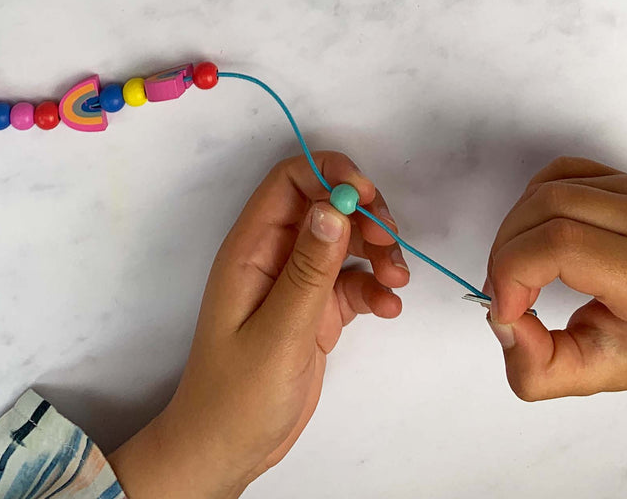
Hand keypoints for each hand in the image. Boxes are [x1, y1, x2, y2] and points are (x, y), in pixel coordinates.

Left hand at [109, 151, 408, 497]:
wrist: (227, 452)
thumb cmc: (236, 395)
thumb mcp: (278, 331)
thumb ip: (309, 270)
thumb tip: (334, 207)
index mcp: (252, 247)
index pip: (290, 181)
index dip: (331, 174)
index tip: (369, 196)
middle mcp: (275, 255)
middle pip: (327, 205)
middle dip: (365, 215)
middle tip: (392, 242)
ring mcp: (297, 283)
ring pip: (346, 242)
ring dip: (379, 253)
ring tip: (399, 281)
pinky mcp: (316, 311)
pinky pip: (353, 281)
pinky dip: (376, 288)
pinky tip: (389, 309)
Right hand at [486, 157, 626, 403]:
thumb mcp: (602, 376)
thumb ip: (538, 370)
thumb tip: (501, 322)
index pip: (561, 246)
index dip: (513, 272)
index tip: (504, 309)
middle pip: (547, 209)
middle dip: (506, 252)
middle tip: (505, 293)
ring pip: (547, 188)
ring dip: (514, 229)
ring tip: (519, 270)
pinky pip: (559, 174)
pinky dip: (532, 203)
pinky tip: (538, 238)